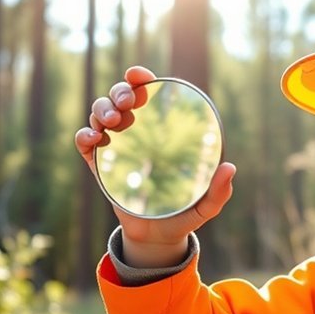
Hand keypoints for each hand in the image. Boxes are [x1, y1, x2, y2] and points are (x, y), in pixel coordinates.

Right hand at [75, 66, 236, 266]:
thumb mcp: (205, 205)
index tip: (139, 76)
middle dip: (119, 92)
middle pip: (118, 98)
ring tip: (112, 122)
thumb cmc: (184, 214)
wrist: (156, 238)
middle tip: (127, 103)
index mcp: (160, 133)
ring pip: (99, 114)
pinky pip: (84, 143)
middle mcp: (135, 134)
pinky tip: (94, 139)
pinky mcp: (98, 166)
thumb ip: (219, 191)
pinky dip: (85, 135)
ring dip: (101, 109)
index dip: (139, 80)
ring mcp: (115, 148)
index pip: (146, 97)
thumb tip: (230, 168)